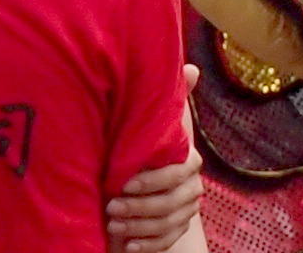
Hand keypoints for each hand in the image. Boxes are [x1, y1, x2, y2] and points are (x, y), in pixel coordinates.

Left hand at [107, 55, 202, 252]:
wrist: (128, 193)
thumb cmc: (132, 157)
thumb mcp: (144, 130)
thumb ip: (166, 103)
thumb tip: (191, 67)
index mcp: (186, 161)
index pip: (178, 174)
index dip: (150, 181)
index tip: (120, 184)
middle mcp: (191, 186)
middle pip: (174, 202)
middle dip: (140, 207)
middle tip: (111, 207)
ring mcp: (185, 211)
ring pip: (169, 223)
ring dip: (139, 227)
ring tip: (112, 224)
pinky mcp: (175, 232)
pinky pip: (167, 241)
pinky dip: (147, 245)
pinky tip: (128, 245)